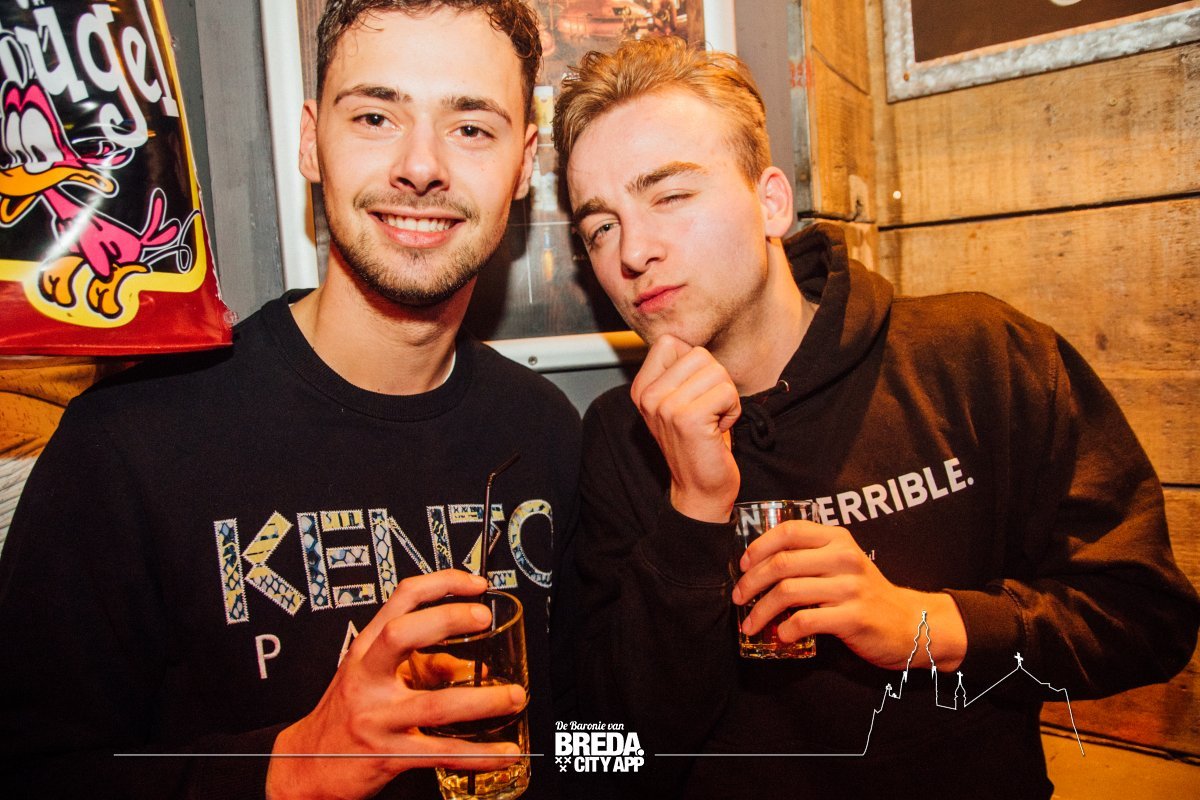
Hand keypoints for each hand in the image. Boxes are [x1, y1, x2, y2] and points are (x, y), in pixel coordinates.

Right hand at [266, 571, 525, 799]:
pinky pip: (440, 754)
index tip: (476, 584)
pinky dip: (477, 755)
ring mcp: (377, 718)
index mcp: (365, 651)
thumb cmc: (343, 715)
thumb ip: (420, 664)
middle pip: (402, 636)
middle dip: (446, 620)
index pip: (402, 600)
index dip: (441, 584)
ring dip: (482, 701)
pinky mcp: (387, 755)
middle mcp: (368, 679)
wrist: (305, 767)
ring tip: (514, 697)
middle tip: (484, 619)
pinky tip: (503, 754)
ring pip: (435, 705)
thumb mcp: (373, 678)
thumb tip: (465, 660)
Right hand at [630, 334, 740, 521]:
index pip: (671, 342)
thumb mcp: (679, 402)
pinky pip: (727, 392)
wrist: (700, 490)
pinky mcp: (688, 418)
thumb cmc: (699, 443)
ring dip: (726, 397)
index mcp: (642, 388)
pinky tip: (717, 429)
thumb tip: (691, 339)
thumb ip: (679, 372)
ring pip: (717, 372)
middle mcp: (648, 396)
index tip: (694, 393)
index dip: (695, 364)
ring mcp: (665, 406)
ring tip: (712, 420)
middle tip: (707, 410)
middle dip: (715, 381)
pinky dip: (733, 411)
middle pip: (699, 354)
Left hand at [732, 521, 966, 670]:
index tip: (743, 565)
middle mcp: (844, 558)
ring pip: (788, 592)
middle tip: (738, 597)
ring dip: (761, 610)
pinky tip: (781, 634)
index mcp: (838, 540)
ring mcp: (850, 587)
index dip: (759, 546)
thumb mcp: (842, 564)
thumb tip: (759, 565)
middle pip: (781, 563)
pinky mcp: (853, 617)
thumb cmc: (865, 593)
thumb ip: (810, 557)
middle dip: (751, 582)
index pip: (789, 531)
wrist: (911, 622)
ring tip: (750, 624)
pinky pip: (806, 619)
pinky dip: (786, 628)